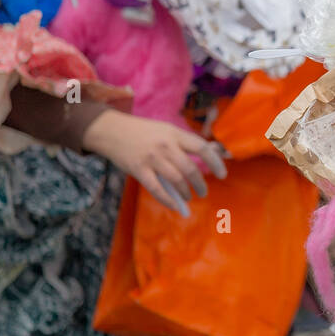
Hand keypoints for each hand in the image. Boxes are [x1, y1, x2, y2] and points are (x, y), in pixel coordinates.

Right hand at [84, 109, 226, 216]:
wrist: (112, 130)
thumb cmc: (144, 132)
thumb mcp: (168, 130)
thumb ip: (187, 142)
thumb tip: (214, 152)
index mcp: (175, 134)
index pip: (202, 148)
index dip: (215, 162)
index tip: (222, 175)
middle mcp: (166, 145)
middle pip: (190, 168)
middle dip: (200, 184)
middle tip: (203, 192)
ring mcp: (152, 158)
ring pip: (176, 180)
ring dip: (186, 192)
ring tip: (189, 196)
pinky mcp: (139, 170)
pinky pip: (157, 189)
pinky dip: (168, 200)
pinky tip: (175, 205)